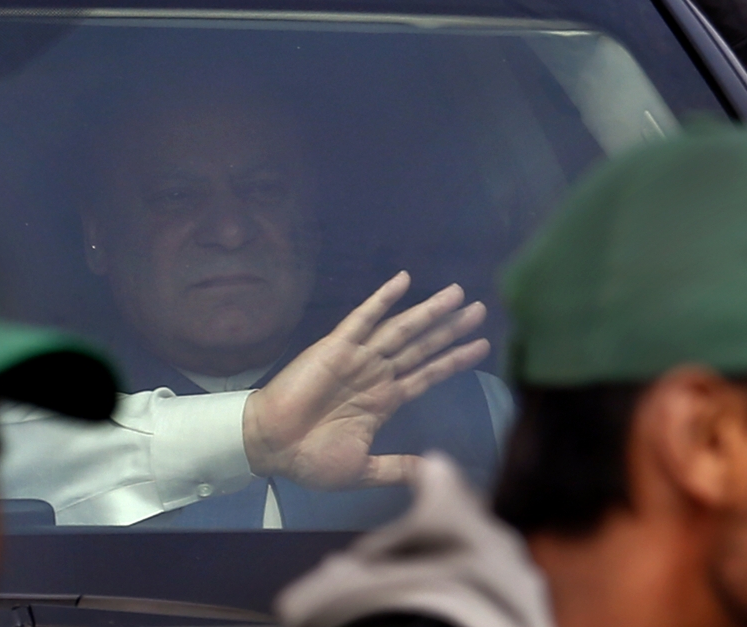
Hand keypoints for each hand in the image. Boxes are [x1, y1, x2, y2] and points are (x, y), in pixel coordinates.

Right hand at [243, 271, 488, 489]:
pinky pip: (363, 319)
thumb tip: (434, 473)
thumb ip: (398, 468)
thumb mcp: (363, 470)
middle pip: (422, 346)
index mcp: (383, 401)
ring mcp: (358, 359)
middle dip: (450, 329)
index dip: (454, 359)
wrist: (271, 447)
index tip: (482, 345)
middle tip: (480, 309)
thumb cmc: (310, 459)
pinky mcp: (336, 348)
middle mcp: (376, 375)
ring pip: (401, 330)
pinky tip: (402, 280)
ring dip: (428, 312)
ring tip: (457, 294)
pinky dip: (382, 299)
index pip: (427, 374)